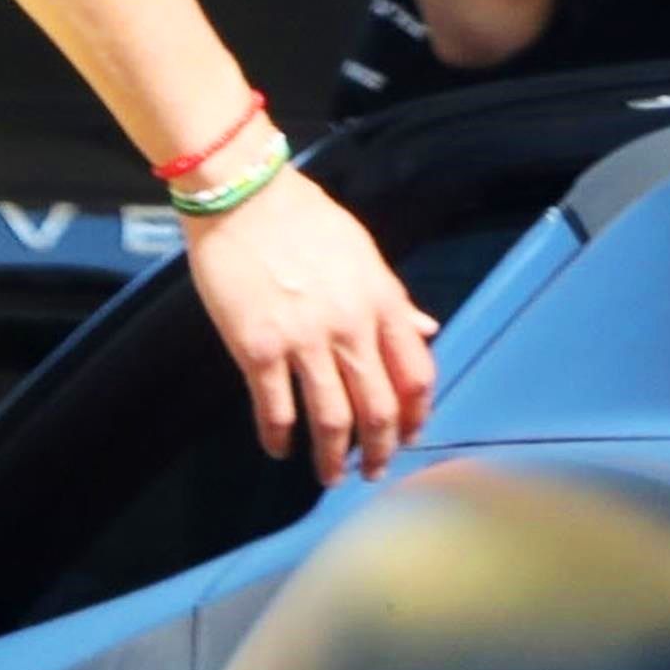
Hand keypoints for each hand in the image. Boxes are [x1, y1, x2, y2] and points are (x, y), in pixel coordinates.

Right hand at [184, 160, 436, 483]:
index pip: (416, 374)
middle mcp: (351, 327)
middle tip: (372, 470)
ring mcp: (304, 341)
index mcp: (382, 300)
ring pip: (332, 420)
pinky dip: (278, 438)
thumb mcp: (363, 252)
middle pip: (379, 408)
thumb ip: (394, 299)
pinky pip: (275, 409)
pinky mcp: (258, 349)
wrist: (242, 195)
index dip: (416, 414)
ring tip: (330, 475)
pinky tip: (278, 449)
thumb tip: (427, 330)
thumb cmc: (303, 217)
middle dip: (379, 449)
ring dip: (332, 457)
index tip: (408, 434)